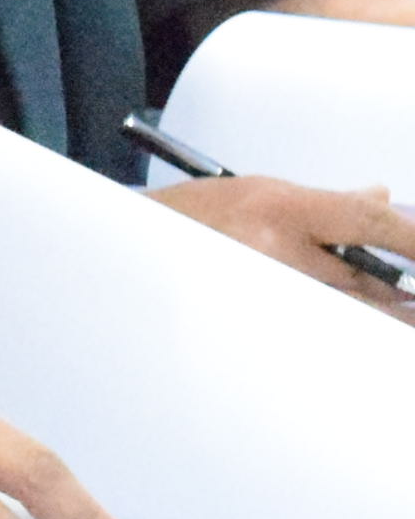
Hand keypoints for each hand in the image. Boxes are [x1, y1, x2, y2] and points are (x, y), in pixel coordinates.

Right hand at [148, 173, 414, 319]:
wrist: (132, 254)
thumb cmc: (193, 216)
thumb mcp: (263, 191)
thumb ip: (328, 201)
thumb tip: (380, 199)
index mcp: (280, 212)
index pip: (368, 224)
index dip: (414, 238)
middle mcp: (275, 256)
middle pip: (365, 281)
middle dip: (403, 292)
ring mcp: (263, 295)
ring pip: (344, 313)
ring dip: (377, 314)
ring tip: (400, 312)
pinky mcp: (253, 325)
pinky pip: (313, 328)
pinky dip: (340, 326)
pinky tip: (356, 327)